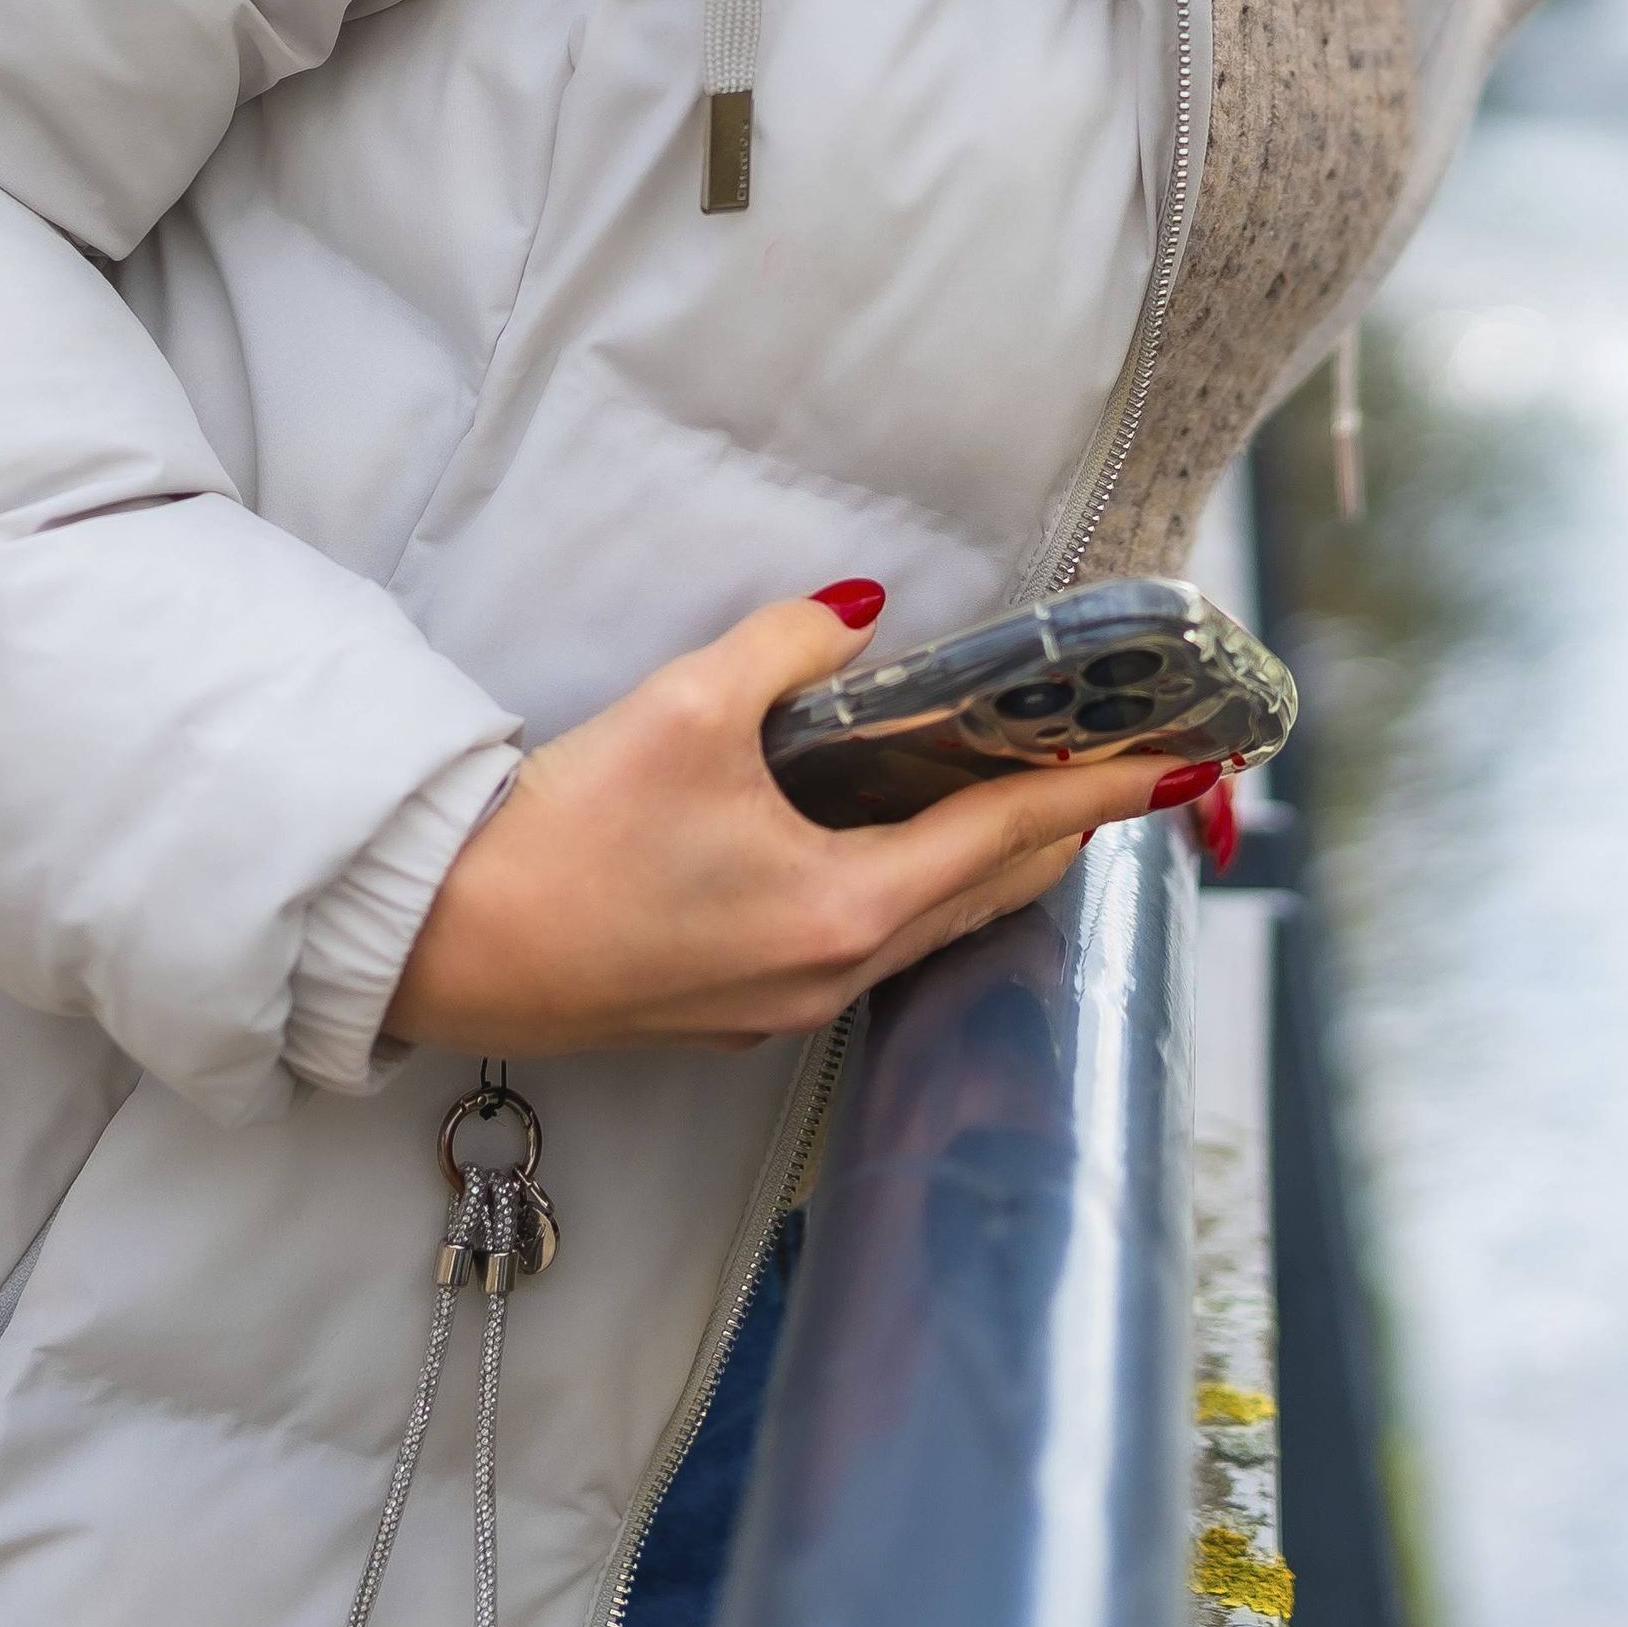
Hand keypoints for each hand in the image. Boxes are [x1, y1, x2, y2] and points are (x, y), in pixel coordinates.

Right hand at [380, 588, 1183, 1055]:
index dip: (1103, 792)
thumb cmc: (567, 834)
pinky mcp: (735, 1011)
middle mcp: (836, 972)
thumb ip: (790, 647)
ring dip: (983, 865)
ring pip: (927, 929)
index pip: (1013, 837)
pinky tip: (891, 848)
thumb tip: (856, 615)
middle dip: (1058, 832)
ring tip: (1022, 798)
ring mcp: (785, 1005)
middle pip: (986, 896)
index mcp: (848, 907)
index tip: (1180, 765)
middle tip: (1108, 765)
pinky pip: (865, 950)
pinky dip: (909, 892)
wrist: (447, 942)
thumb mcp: (687, 708)